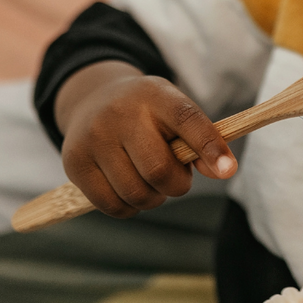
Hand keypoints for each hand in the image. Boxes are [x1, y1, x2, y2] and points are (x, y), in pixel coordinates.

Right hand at [55, 61, 236, 217]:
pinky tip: (129, 189)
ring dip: (153, 198)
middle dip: (176, 185)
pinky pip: (112, 206)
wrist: (93, 99)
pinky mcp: (75, 162)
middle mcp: (120, 112)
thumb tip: (223, 170)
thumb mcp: (173, 111)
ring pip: (136, 193)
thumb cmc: (146, 113)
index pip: (186, 118)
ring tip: (150, 181)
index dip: (209, 146)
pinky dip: (129, 208)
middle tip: (175, 177)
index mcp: (154, 94)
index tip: (228, 170)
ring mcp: (93, 137)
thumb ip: (200, 138)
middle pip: (159, 170)